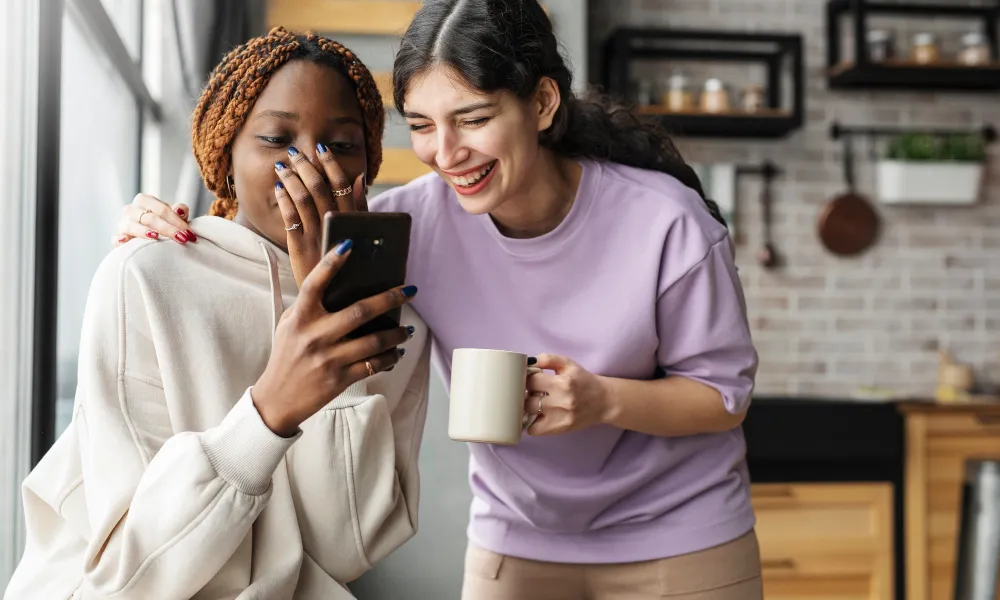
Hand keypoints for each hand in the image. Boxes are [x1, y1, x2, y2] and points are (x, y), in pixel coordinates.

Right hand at [114, 194, 194, 246]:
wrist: (150, 237)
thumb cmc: (165, 224)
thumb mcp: (175, 216)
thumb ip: (180, 211)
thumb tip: (179, 211)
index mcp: (145, 200)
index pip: (162, 209)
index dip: (177, 221)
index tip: (190, 234)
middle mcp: (132, 209)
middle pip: (150, 218)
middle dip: (168, 229)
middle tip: (182, 239)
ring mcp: (123, 222)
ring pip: (133, 225)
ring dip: (144, 232)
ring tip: (156, 237)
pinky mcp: (118, 237)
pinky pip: (116, 237)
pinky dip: (120, 238)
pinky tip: (125, 240)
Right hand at [252, 240, 416, 436]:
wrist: (277, 399)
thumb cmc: (287, 355)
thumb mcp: (290, 325)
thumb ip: (309, 306)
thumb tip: (343, 285)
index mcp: (300, 318)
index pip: (314, 283)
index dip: (330, 262)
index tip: (349, 245)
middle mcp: (315, 336)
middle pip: (360, 312)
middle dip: (390, 299)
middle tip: (410, 291)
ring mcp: (329, 358)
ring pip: (374, 341)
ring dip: (396, 333)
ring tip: (406, 329)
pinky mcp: (340, 379)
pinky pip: (373, 364)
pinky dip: (390, 357)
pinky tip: (397, 351)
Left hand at [274, 147, 367, 286]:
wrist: (339, 300)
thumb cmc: (353, 265)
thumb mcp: (363, 235)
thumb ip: (361, 207)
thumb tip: (359, 178)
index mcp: (353, 221)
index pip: (342, 185)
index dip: (330, 164)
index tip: (321, 148)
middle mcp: (336, 227)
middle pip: (319, 188)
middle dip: (306, 166)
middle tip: (296, 153)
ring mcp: (317, 237)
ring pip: (302, 199)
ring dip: (291, 178)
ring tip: (283, 165)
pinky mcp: (300, 248)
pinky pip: (289, 218)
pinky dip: (283, 199)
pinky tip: (278, 187)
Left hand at [524, 354, 611, 435]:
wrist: (604, 401)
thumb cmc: (584, 381)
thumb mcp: (568, 364)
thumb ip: (548, 359)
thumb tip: (528, 361)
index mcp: (562, 383)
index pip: (531, 381)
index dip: (526, 379)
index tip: (529, 379)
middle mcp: (561, 402)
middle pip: (527, 399)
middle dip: (526, 394)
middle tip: (531, 391)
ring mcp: (560, 418)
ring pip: (528, 415)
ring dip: (527, 408)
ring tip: (533, 402)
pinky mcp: (560, 429)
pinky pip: (534, 430)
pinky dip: (531, 423)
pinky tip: (537, 415)